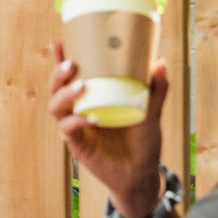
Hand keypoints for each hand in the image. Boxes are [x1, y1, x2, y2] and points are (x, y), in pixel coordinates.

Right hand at [48, 40, 167, 217]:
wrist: (141, 175)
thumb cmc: (143, 143)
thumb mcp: (152, 112)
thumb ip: (156, 90)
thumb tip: (161, 62)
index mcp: (91, 98)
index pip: (70, 76)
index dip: (60, 59)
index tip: (59, 42)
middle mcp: (78, 110)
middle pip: (56, 88)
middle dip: (58, 74)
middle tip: (72, 64)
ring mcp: (76, 128)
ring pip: (56, 107)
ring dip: (64, 94)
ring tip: (80, 86)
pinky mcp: (78, 145)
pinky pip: (68, 130)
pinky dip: (76, 122)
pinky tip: (90, 118)